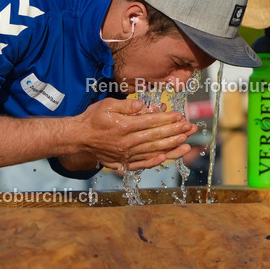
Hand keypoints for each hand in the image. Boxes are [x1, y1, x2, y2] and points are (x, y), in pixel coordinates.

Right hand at [75, 98, 196, 171]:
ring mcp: (125, 155)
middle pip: (156, 137)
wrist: (78, 138)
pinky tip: (166, 158)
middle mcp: (127, 142)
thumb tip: (143, 106)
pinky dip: (155, 162)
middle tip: (190, 128)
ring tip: (186, 143)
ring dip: (171, 147)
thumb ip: (127, 106)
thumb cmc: (93, 118)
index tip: (180, 116)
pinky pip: (142, 164)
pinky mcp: (123, 163)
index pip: (152, 122)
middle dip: (176, 132)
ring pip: (153, 151)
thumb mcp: (108, 104)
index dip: (168, 119)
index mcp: (124, 126)